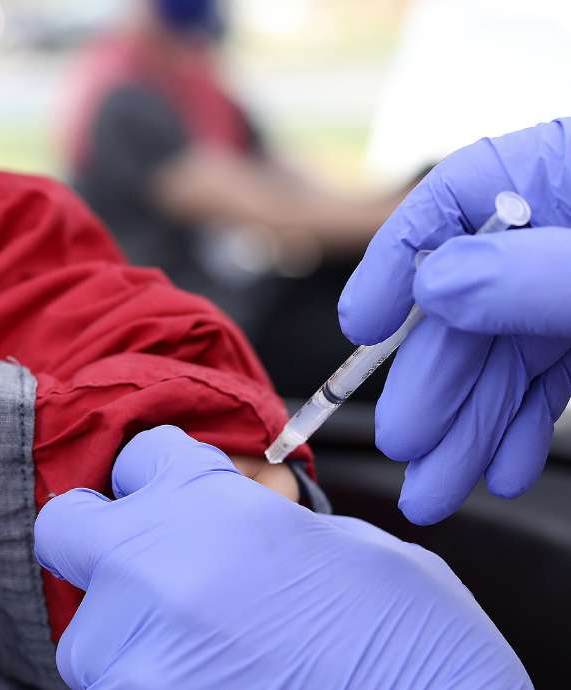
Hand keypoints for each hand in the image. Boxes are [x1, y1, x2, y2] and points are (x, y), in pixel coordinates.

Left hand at [34, 426, 529, 689]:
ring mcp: (135, 648)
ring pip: (84, 638)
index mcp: (209, 501)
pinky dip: (145, 687)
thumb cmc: (416, 642)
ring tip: (201, 662)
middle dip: (100, 548)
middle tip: (146, 582)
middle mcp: (154, 564)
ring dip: (126, 647)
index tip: (171, 509)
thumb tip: (240, 531)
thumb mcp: (344, 549)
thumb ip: (264, 525)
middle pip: (67, 529)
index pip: (136, 458)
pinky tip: (207, 686)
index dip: (157, 483)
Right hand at [339, 119, 570, 524]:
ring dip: (469, 428)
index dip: (396, 265)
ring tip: (438, 488)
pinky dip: (521, 426)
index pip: (453, 204)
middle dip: (436, 386)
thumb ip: (534, 270)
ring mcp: (570, 288)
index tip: (363, 324)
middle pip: (469, 304)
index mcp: (555, 173)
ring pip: (502, 357)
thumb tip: (436, 285)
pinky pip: (545, 379)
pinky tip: (501, 466)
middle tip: (405, 442)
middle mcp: (553, 232)